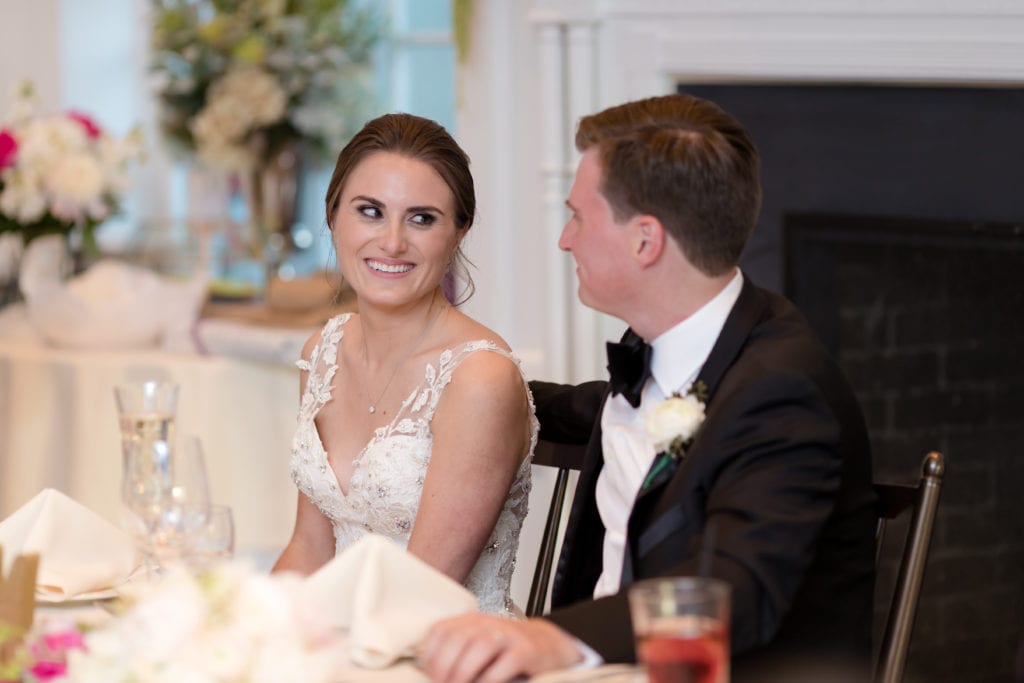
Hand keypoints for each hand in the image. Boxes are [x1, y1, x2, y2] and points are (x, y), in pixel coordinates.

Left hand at [420, 613, 583, 682]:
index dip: (430, 656)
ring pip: (479, 647)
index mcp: (471, 621)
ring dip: (463, 674)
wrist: (550, 644)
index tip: (430, 675)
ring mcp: (508, 635)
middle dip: (444, 668)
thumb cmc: (508, 650)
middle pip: (457, 638)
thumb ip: (456, 651)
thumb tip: (430, 674)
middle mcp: (488, 623)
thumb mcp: (479, 643)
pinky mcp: (525, 651)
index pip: (440, 630)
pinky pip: (502, 666)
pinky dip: (488, 681)